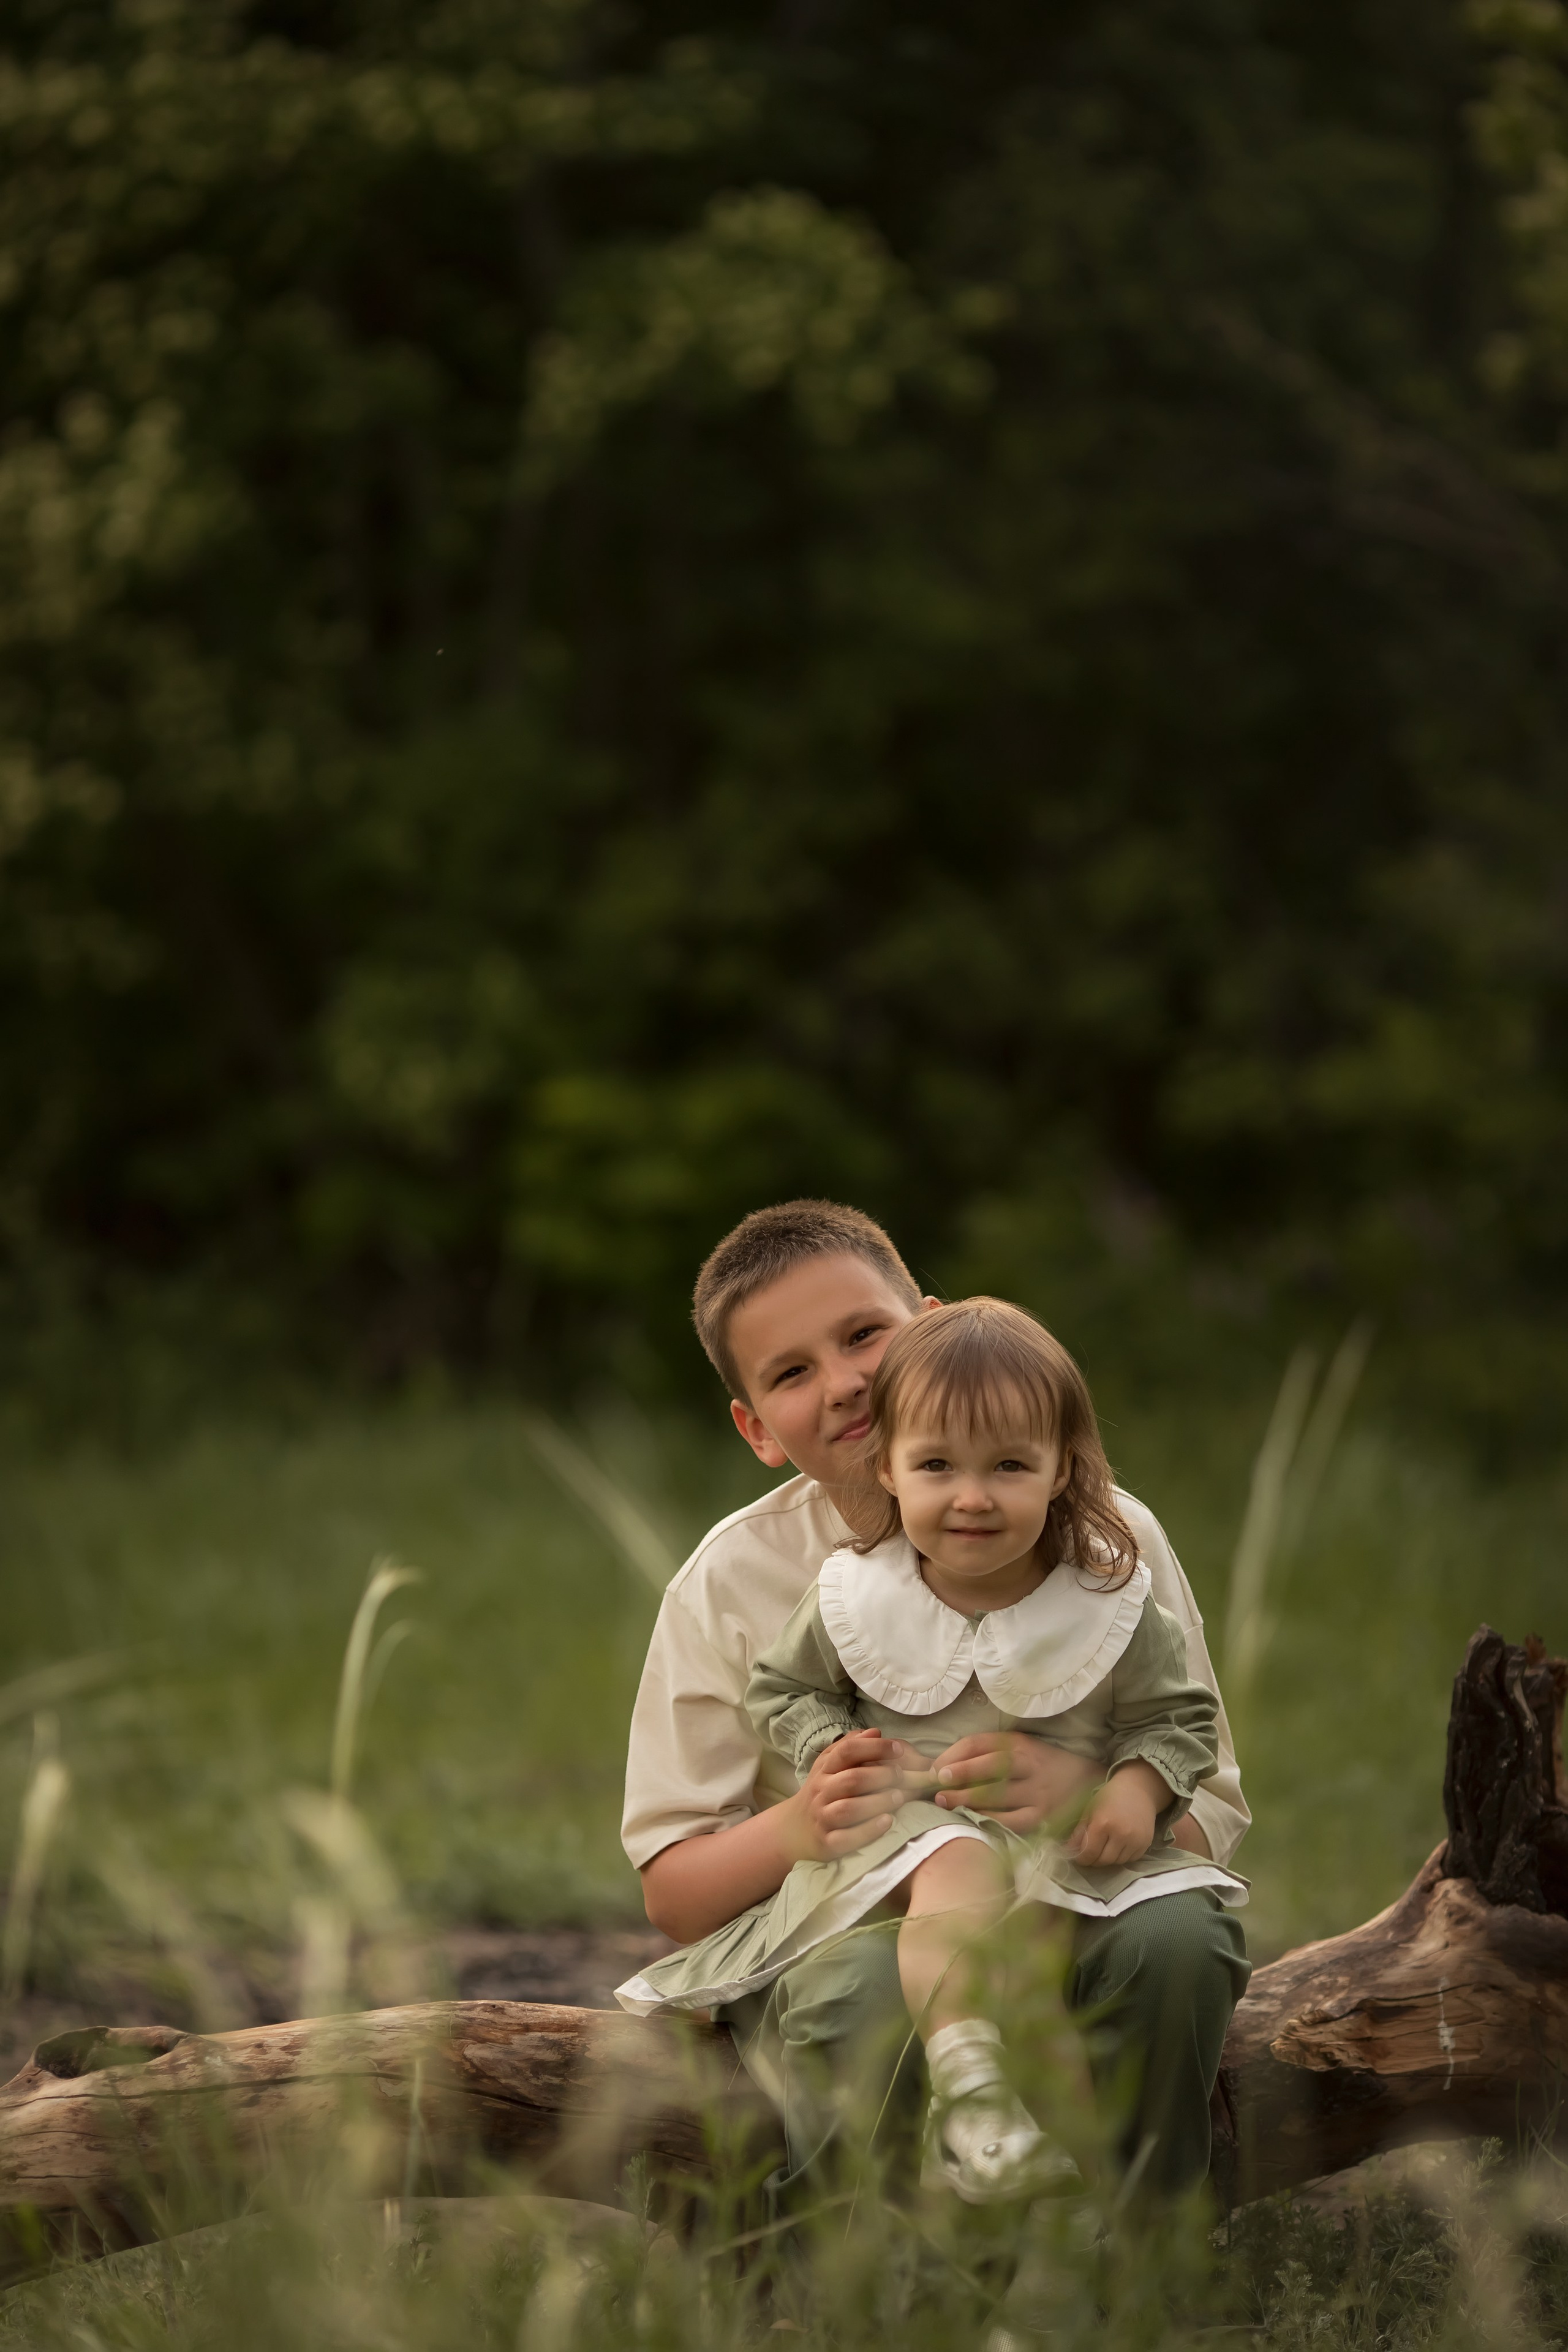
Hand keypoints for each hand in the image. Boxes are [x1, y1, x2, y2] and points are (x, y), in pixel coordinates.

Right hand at [782, 1728, 913, 1861]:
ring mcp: (822, 1818)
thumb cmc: (823, 1792)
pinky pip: (847, 1838)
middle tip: (901, 1775)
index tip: (898, 1749)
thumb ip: (851, 1747)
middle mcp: (821, 1792)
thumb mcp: (830, 1765)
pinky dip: (869, 1831)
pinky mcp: (827, 1843)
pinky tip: (887, 1822)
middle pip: (852, 1780)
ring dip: (878, 1802)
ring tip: (899, 1798)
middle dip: (881, 1776)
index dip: (874, 1747)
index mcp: (824, 1769)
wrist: (795, 1829)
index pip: (847, 1751)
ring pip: (849, 1809)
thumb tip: (875, 1731)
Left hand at [928, 1733, 1101, 1831]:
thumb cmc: (1045, 1766)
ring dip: (966, 1800)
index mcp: (1019, 1743)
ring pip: (995, 1795)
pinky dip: (988, 1820)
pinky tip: (973, 1820)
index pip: (979, 1743)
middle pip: (987, 1767)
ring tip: (946, 1803)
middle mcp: (1028, 1764)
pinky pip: (1009, 1821)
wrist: (1090, 1786)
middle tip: (936, 1786)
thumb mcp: (1021, 1748)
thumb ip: (988, 1752)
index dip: (953, 1755)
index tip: (935, 1768)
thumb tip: (945, 1765)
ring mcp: (1036, 1793)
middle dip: (958, 1776)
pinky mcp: (1042, 1818)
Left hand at [1069, 1761, 1166, 1867]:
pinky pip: (1130, 1860)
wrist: (1138, 1790)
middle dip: (1094, 1860)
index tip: (1078, 1857)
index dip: (1081, 1858)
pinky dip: (1121, 1856)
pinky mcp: (1146, 1844)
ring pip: (1117, 1862)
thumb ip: (1080, 1832)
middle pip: (1103, 1861)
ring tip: (1105, 1846)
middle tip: (1090, 1853)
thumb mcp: (1090, 1809)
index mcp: (1103, 1823)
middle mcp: (1121, 1834)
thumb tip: (1069, 1850)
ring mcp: (1136, 1840)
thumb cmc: (1109, 1796)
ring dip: (1108, 1858)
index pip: (1089, 1853)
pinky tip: (1118, 1845)